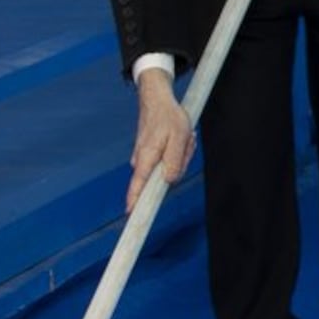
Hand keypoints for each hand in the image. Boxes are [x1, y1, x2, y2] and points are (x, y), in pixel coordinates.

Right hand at [129, 71, 194, 214]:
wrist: (157, 100)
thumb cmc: (169, 118)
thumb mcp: (179, 138)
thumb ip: (175, 161)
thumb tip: (169, 181)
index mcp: (146, 160)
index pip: (138, 189)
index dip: (136, 205)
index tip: (133, 219)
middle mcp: (141, 162)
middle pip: (164, 178)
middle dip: (180, 164)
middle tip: (185, 143)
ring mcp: (145, 158)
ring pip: (170, 167)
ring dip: (182, 154)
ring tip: (182, 137)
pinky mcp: (151, 155)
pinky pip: (170, 159)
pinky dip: (179, 150)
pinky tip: (180, 136)